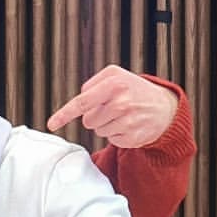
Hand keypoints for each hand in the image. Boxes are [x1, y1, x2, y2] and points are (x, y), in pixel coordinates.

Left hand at [47, 64, 179, 148]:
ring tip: (124, 115)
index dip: (64, 114)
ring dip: (107, 125)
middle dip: (97, 116)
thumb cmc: (133, 90)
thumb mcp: (115, 76)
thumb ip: (92, 85)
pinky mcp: (133, 138)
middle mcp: (122, 103)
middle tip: (115, 107)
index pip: (81, 103)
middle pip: (88, 120)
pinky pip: (111, 139)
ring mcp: (129, 122)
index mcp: (114, 84)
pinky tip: (131, 125)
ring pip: (98, 131)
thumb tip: (76, 105)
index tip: (51, 124)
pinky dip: (117, 134)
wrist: (165, 107)